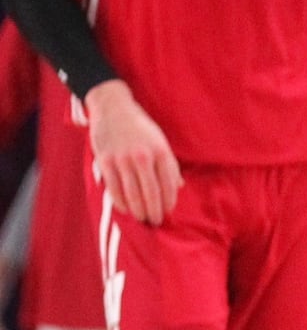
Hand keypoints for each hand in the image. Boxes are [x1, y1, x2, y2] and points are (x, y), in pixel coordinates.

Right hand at [84, 82, 180, 224]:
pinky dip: (121, 202)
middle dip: (155, 211)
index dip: (169, 201)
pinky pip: (114, 189)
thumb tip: (179, 187)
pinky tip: (126, 210)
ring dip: (139, 210)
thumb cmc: (140, 127)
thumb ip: (169, 164)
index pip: (169, 184)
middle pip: (151, 192)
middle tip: (156, 221)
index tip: (169, 211)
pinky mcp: (105, 161)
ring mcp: (123, 159)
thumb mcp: (160, 142)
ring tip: (142, 218)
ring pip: (133, 194)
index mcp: (161, 151)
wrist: (113, 108)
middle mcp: (143, 156)